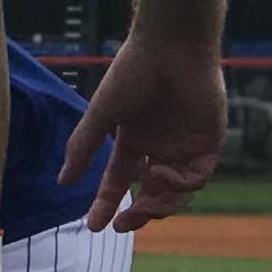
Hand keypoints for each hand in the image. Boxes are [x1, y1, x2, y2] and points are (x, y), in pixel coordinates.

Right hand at [62, 35, 226, 232]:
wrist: (172, 46)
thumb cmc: (133, 73)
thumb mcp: (102, 115)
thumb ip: (83, 148)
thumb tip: (62, 182)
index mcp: (133, 140)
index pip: (118, 181)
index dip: (106, 204)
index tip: (94, 226)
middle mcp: (159, 147)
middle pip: (149, 193)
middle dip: (137, 213)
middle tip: (124, 224)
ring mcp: (185, 146)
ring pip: (175, 192)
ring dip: (160, 204)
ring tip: (145, 202)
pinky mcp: (209, 142)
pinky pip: (197, 177)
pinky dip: (181, 185)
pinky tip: (164, 175)